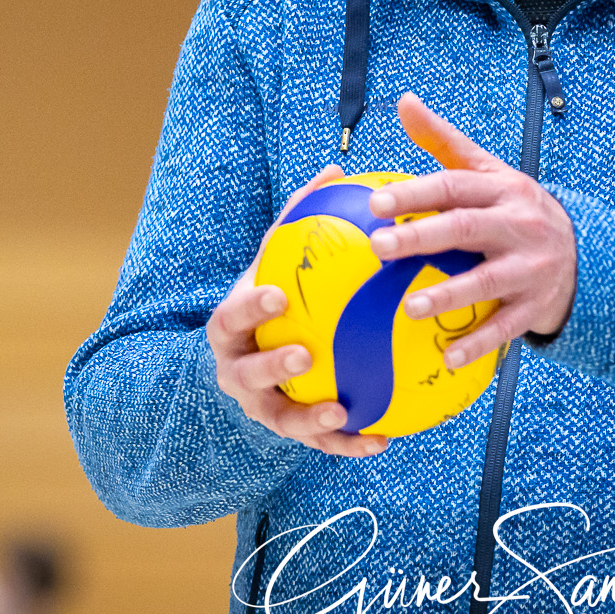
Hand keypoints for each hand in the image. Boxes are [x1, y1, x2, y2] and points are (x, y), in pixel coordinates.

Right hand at [206, 164, 388, 458]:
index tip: (278, 294)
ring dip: (311, 420)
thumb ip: (299, 221)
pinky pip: (320, 445)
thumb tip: (336, 168)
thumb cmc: (271, 299)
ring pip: (281, 419)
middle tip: (304, 354)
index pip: (232, 316)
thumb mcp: (277, 262)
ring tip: (342, 411)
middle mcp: (238, 371)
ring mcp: (261, 407)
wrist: (250, 357)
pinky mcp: (290, 432)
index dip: (251, 306)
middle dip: (273, 366)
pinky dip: (349, 443)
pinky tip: (383, 439)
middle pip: (247, 374)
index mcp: (232, 328)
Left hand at [366, 93, 577, 369]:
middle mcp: (518, 226)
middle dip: (423, 237)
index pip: (454, 186)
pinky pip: (506, 328)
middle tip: (379, 246)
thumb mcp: (488, 172)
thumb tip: (403, 101)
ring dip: (448, 295)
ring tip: (408, 307)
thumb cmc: (513, 209)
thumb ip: (443, 142)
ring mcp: (530, 268)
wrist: (585, 255)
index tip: (375, 202)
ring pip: (486, 281)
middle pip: (467, 228)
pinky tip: (446, 358)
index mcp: (501, 190)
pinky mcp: (535, 305)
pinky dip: (478, 343)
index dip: (415, 193)